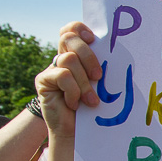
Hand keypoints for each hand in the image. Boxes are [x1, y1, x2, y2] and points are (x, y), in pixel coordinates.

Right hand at [33, 22, 101, 140]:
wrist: (78, 131)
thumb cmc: (94, 108)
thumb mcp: (101, 84)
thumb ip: (102, 67)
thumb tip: (118, 54)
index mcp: (77, 55)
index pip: (72, 30)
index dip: (80, 29)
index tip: (94, 39)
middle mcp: (61, 58)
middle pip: (69, 38)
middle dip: (88, 56)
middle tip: (98, 77)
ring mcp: (51, 69)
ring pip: (69, 60)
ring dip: (84, 83)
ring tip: (91, 101)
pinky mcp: (43, 81)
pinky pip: (62, 76)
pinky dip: (73, 91)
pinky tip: (75, 104)